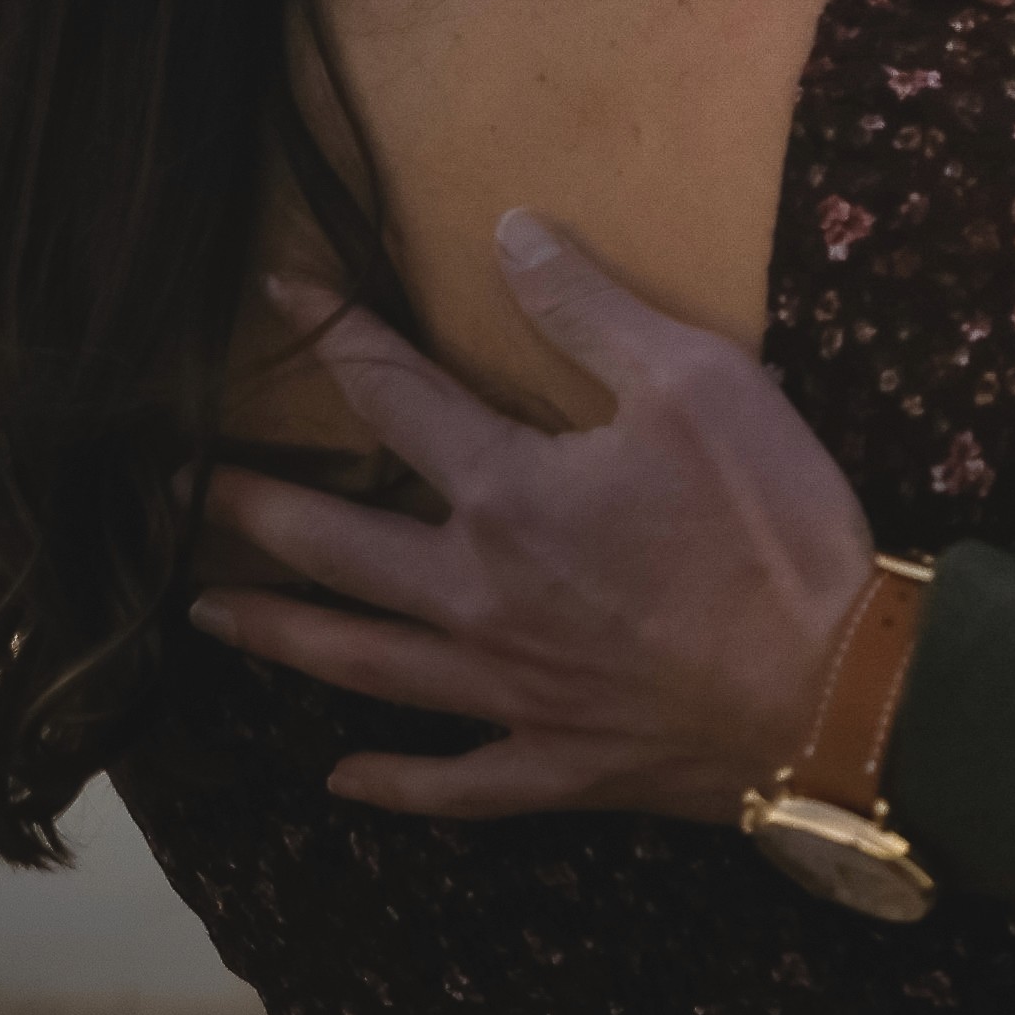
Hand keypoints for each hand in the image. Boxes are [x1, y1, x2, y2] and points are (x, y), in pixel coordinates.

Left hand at [189, 212, 876, 826]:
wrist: (835, 691)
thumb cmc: (772, 525)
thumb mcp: (699, 380)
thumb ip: (591, 310)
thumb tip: (508, 234)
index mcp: (508, 493)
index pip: (394, 398)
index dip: (336, 339)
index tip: (280, 298)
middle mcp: (478, 594)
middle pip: (337, 546)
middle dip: (254, 508)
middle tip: (180, 490)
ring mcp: (508, 688)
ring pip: (362, 662)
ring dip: (280, 632)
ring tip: (210, 611)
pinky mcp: (554, 765)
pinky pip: (451, 780)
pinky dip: (392, 781)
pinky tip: (342, 776)